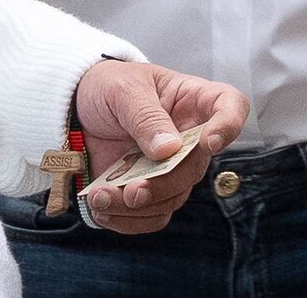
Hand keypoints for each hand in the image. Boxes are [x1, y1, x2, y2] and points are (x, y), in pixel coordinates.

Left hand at [73, 59, 248, 234]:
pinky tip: (101, 208)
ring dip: (138, 207)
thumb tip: (169, 150)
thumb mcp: (123, 90)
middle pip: (196, 167)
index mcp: (192, 100)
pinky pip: (152, 215)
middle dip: (164, 184)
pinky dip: (127, 219)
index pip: (230, 106)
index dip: (229, 125)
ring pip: (173, 197)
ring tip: (100, 198)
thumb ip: (145, 116)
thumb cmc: (107, 86)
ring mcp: (171, 167)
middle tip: (131, 190)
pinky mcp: (150, 189)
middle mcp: (189, 138)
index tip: (210, 141)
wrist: (75, 109)